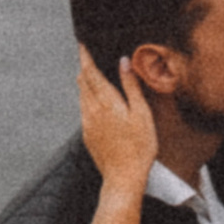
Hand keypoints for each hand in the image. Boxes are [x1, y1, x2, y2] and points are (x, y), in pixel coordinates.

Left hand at [77, 46, 158, 190]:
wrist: (123, 178)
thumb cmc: (139, 147)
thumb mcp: (141, 114)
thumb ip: (131, 87)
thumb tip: (123, 63)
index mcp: (106, 102)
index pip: (91, 73)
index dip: (85, 57)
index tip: (82, 45)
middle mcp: (92, 110)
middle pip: (83, 82)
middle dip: (85, 67)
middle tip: (86, 55)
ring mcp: (87, 124)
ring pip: (82, 96)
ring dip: (85, 83)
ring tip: (90, 74)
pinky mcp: (87, 135)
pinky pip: (83, 110)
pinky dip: (87, 99)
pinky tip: (94, 101)